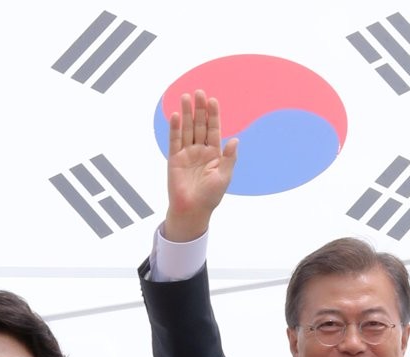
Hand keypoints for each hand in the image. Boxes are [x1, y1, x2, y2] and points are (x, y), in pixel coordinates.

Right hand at [164, 90, 237, 241]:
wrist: (192, 210)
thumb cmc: (210, 196)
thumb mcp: (224, 177)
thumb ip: (229, 158)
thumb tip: (235, 140)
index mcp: (214, 154)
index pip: (213, 129)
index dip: (213, 115)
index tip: (213, 101)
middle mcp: (200, 150)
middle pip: (200, 125)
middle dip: (200, 109)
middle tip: (199, 92)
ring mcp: (186, 154)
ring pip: (187, 129)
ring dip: (187, 113)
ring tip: (186, 97)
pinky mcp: (174, 159)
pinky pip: (175, 140)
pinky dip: (175, 128)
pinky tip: (176, 115)